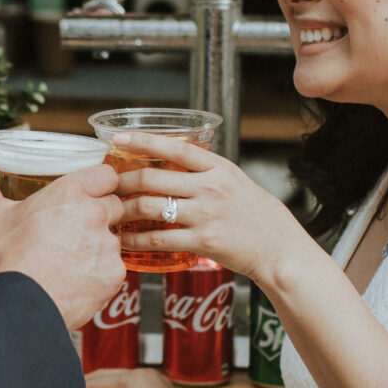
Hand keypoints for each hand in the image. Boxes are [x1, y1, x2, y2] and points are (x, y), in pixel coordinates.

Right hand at [0, 164, 127, 330]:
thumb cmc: (8, 262)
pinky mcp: (114, 274)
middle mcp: (94, 215)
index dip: (100, 184)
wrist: (19, 306)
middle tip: (75, 230)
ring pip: (113, 239)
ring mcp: (107, 245)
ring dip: (98, 246)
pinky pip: (113, 268)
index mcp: (69, 194)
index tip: (91, 193)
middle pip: (114, 206)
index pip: (107, 175)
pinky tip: (77, 280)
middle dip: (100, 216)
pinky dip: (99, 273)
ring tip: (70, 260)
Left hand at [106, 133, 307, 285]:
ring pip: (150, 207)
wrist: (280, 249)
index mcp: (220, 168)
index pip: (175, 148)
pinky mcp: (204, 241)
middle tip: (106, 187)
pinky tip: (124, 241)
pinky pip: (159, 239)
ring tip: (110, 214)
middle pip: (152, 178)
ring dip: (124, 211)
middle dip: (122, 182)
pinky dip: (136, 240)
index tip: (118, 137)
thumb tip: (172, 163)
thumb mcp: (236, 182)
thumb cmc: (258, 216)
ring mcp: (207, 215)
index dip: (143, 140)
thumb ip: (206, 172)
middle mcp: (212, 187)